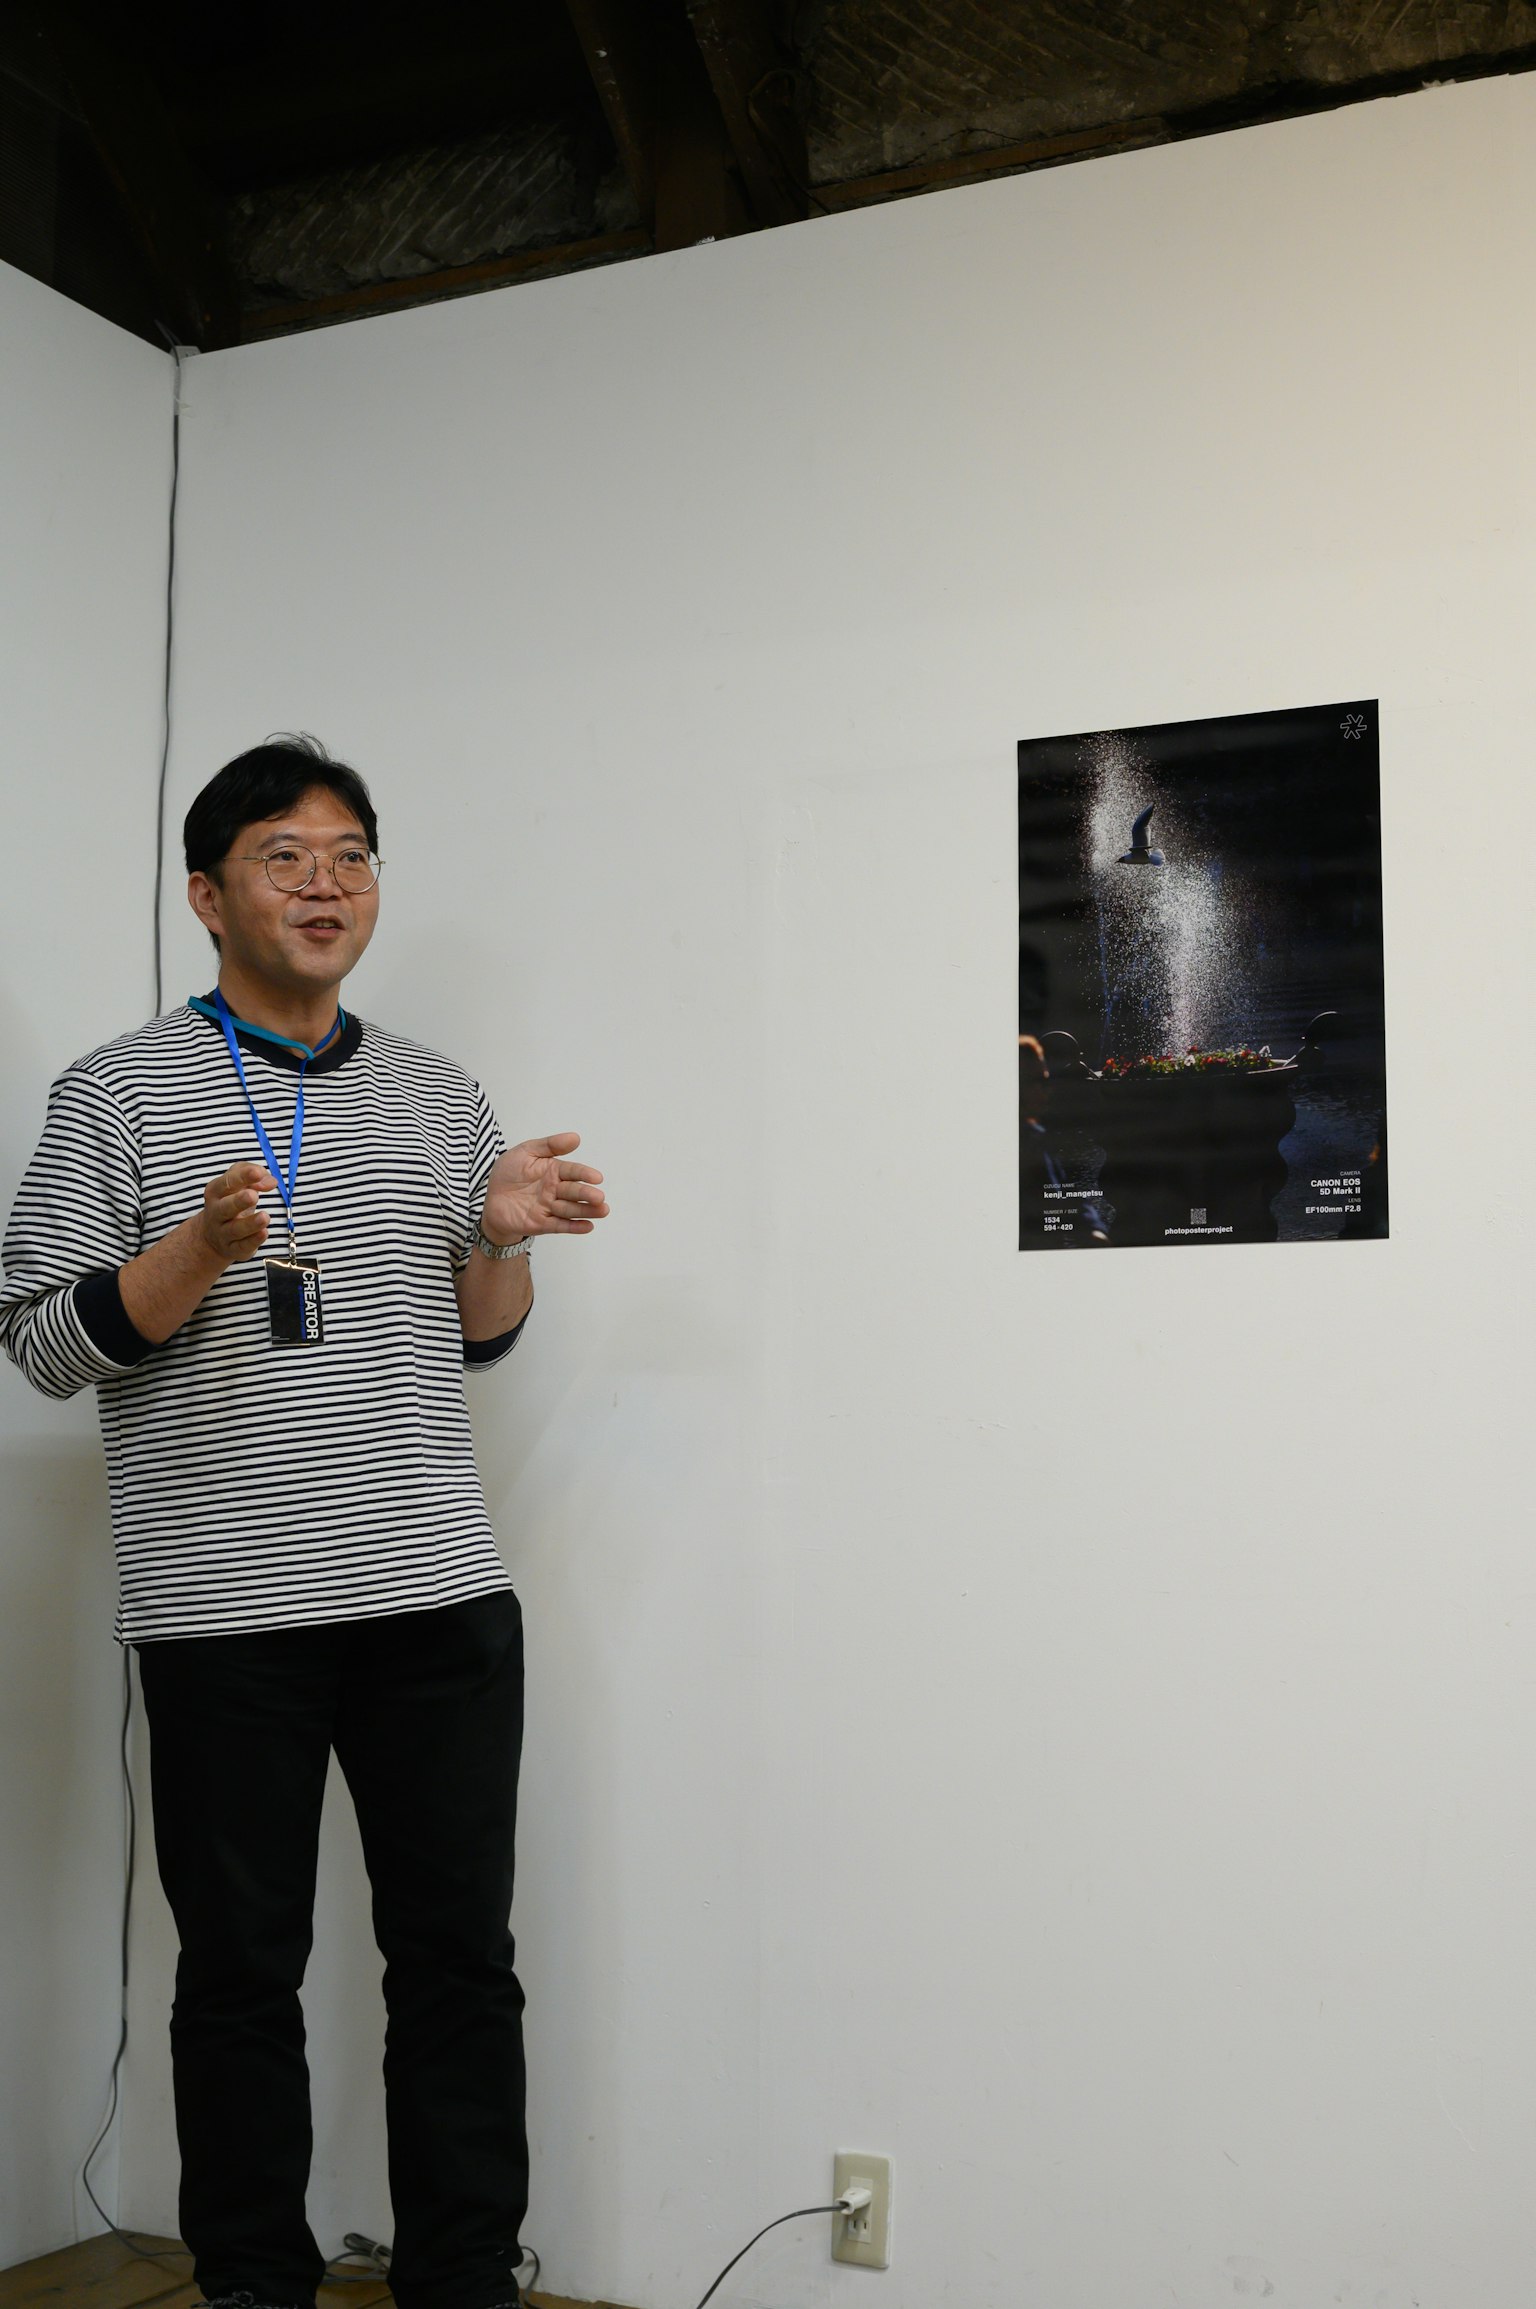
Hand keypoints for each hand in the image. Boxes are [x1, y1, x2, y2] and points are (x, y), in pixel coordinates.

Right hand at [200, 1161, 276, 1263]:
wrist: (212, 1235)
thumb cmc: (230, 1200)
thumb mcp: (237, 1181)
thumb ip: (254, 1173)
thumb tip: (271, 1181)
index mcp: (216, 1192)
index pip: (227, 1183)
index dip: (242, 1177)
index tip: (257, 1173)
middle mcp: (216, 1213)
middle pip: (225, 1208)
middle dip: (238, 1201)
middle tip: (253, 1196)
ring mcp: (223, 1233)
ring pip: (235, 1230)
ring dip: (250, 1224)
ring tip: (265, 1217)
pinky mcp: (234, 1249)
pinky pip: (242, 1246)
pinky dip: (253, 1241)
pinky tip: (264, 1233)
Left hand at [480, 1133, 608, 1241]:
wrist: (491, 1199)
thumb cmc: (509, 1174)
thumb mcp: (525, 1152)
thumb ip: (549, 1145)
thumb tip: (575, 1137)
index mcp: (553, 1171)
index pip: (572, 1171)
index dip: (584, 1174)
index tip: (597, 1177)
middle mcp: (554, 1189)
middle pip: (573, 1191)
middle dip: (587, 1194)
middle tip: (599, 1197)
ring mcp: (549, 1207)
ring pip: (570, 1209)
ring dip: (586, 1210)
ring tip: (602, 1210)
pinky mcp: (541, 1223)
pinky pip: (559, 1225)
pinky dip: (574, 1226)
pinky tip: (588, 1226)